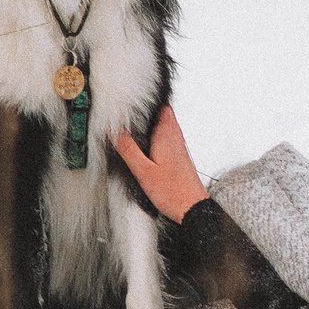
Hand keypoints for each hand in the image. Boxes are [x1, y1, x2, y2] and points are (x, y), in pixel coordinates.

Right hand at [113, 106, 209, 221]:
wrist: (192, 208)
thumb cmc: (173, 192)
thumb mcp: (143, 171)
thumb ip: (129, 150)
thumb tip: (115, 133)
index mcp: (167, 136)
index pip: (162, 107)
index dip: (149, 101)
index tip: (134, 100)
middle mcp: (175, 139)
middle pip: (163, 115)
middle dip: (148, 112)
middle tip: (131, 113)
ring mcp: (178, 148)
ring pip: (165, 128)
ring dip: (152, 126)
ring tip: (135, 129)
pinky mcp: (179, 158)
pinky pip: (166, 140)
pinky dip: (156, 139)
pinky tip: (146, 149)